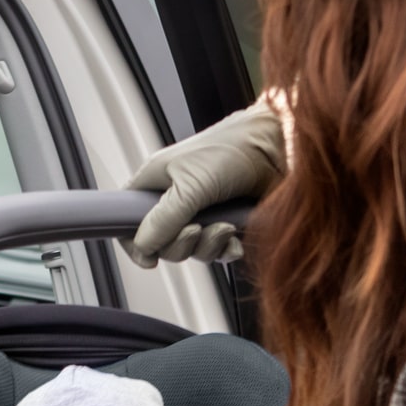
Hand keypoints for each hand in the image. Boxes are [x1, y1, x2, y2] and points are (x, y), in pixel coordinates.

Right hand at [122, 100, 286, 267]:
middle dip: (181, 244)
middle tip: (196, 229)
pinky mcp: (226, 223)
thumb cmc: (232, 151)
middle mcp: (176, 198)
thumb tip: (143, 245)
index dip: (134, 241)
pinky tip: (235, 233)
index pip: (127, 217)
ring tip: (223, 226)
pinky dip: (226, 248)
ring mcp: (201, 212)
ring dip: (208, 245)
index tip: (148, 257)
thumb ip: (163, 219)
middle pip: (161, 243)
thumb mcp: (189, 185)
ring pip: (190, 250)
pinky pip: (216, 252)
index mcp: (157, 181)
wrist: (278, 149)